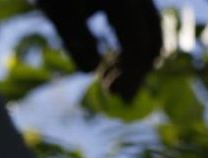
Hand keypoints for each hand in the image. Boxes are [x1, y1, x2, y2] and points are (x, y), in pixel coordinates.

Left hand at [38, 0, 161, 101]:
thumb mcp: (56, 10)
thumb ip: (74, 37)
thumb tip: (90, 70)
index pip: (137, 42)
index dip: (132, 74)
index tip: (119, 97)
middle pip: (151, 37)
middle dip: (137, 70)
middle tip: (114, 94)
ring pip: (147, 32)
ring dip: (132, 61)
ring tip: (105, 82)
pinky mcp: (126, 2)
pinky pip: (138, 26)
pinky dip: (127, 48)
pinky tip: (106, 64)